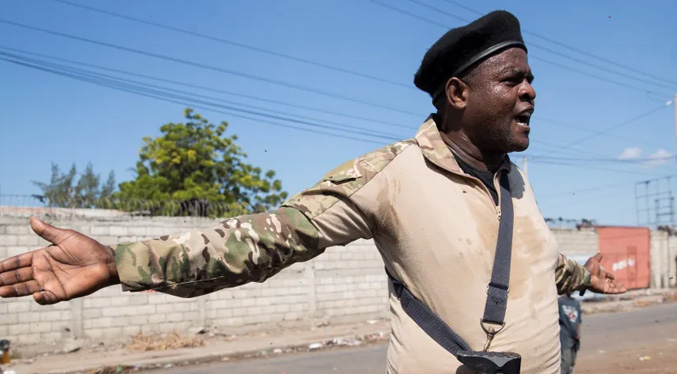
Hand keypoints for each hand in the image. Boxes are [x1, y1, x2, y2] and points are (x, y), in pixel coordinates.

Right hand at [0, 217, 119, 304]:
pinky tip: (34, 295)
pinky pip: (47, 297)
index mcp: (42, 257)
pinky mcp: (61, 293)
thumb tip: (32, 219)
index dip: (5, 265)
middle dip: (4, 279)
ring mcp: (51, 283)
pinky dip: (40, 298)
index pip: (19, 262)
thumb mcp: (65, 237)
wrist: (105, 261)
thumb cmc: (87, 247)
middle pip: (18, 276)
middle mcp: (43, 271)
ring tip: (1, 291)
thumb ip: (47, 232)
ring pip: (27, 288)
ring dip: (14, 290)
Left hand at [584, 252, 625, 293]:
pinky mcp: (605, 290)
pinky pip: (613, 291)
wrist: (586, 276)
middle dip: (616, 284)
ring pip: (613, 287)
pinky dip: (619, 291)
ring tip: (625, 289)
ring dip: (619, 288)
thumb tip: (600, 252)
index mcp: (599, 274)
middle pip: (610, 283)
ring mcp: (603, 286)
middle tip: (622, 285)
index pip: (606, 276)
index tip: (613, 277)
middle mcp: (601, 280)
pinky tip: (625, 290)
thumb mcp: (594, 260)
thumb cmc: (589, 268)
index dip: (610, 276)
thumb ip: (598, 257)